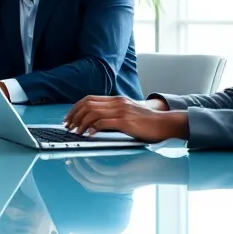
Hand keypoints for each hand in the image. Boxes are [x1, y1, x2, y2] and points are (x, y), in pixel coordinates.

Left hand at [63, 96, 188, 142]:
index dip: (76, 108)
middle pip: (87, 104)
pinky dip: (94, 128)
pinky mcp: (126, 121)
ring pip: (93, 113)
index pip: (89, 99)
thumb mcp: (127, 113)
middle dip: (74, 115)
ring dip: (81, 123)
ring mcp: (121, 111)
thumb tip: (94, 122)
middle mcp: (117, 102)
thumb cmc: (146, 122)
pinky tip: (90, 134)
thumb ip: (113, 114)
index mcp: (116, 100)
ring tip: (76, 132)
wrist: (164, 123)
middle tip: (68, 126)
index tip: (69, 118)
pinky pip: (104, 122)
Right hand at [63, 154, 187, 192]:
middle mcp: (117, 187)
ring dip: (80, 169)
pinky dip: (92, 165)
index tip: (69, 165)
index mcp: (117, 185)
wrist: (170, 166)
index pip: (92, 184)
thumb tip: (105, 154)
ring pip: (93, 179)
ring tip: (73, 157)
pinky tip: (87, 156)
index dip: (78, 176)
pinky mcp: (125, 176)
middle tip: (66, 162)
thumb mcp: (132, 166)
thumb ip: (118, 164)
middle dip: (75, 173)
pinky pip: (103, 172)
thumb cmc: (152, 163)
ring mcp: (120, 183)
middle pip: (89, 184)